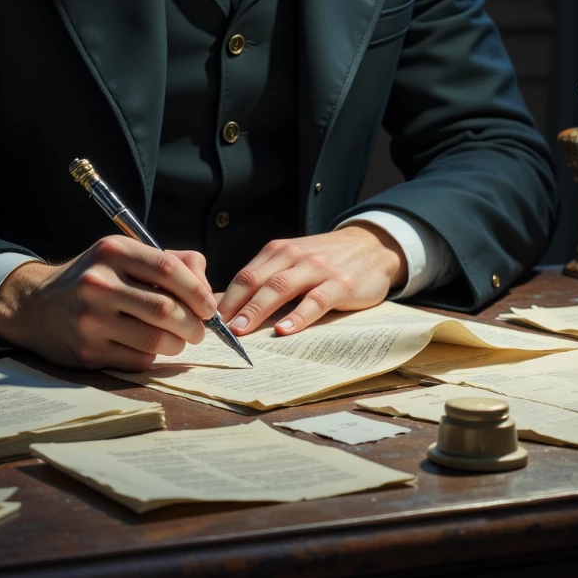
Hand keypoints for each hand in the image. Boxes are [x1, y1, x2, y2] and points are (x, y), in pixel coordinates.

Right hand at [0, 237, 216, 370]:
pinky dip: (154, 357)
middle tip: (199, 330)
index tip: (209, 306)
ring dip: (177, 344)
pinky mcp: (87, 351)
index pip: (168, 269)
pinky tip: (151, 348)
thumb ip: (171, 261)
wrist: (37, 306)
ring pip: (155, 340)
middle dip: (193, 324)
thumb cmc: (95, 278)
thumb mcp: (124, 256)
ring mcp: (90, 319)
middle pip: (165, 309)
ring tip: (179, 340)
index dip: (198, 291)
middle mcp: (99, 283)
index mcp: (112, 252)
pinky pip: (137, 360)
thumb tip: (207, 287)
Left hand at [216, 224, 407, 337]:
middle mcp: (293, 256)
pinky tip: (285, 330)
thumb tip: (226, 307)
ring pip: (280, 288)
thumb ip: (265, 279)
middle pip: (256, 281)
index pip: (244, 276)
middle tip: (217, 330)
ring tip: (241, 331)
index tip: (207, 321)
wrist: (371, 246)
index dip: (224, 299)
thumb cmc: (324, 260)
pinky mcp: (340, 284)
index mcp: (277, 251)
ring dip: (257, 310)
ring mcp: (317, 269)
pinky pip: (316, 301)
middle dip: (234, 306)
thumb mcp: (293, 261)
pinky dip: (298, 316)